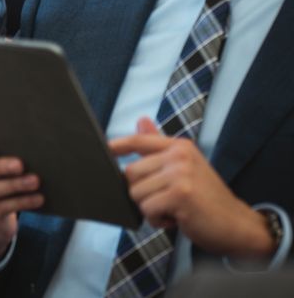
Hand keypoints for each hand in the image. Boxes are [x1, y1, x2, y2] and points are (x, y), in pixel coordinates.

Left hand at [110, 117, 274, 258]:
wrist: (238, 224)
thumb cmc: (206, 198)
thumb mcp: (185, 168)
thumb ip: (159, 146)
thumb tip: (141, 120)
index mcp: (180, 147)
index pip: (139, 140)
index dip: (118, 145)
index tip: (106, 149)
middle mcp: (180, 156)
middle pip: (129, 173)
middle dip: (141, 193)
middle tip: (165, 201)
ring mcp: (180, 174)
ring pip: (136, 193)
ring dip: (150, 209)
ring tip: (173, 210)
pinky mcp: (180, 195)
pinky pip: (147, 209)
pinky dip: (157, 220)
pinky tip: (176, 220)